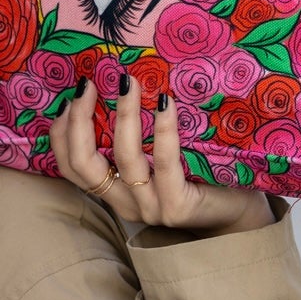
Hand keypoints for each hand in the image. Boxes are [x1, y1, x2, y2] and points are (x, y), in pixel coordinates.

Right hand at [49, 75, 274, 237]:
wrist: (238, 215)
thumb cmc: (199, 179)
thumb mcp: (158, 161)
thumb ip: (136, 141)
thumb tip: (119, 87)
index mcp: (115, 192)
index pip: (71, 166)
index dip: (62, 131)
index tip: (71, 96)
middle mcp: (126, 204)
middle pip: (83, 163)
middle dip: (79, 120)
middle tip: (88, 84)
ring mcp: (151, 208)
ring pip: (124, 159)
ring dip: (123, 115)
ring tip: (129, 83)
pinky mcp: (178, 207)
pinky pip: (166, 163)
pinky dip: (163, 130)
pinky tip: (164, 103)